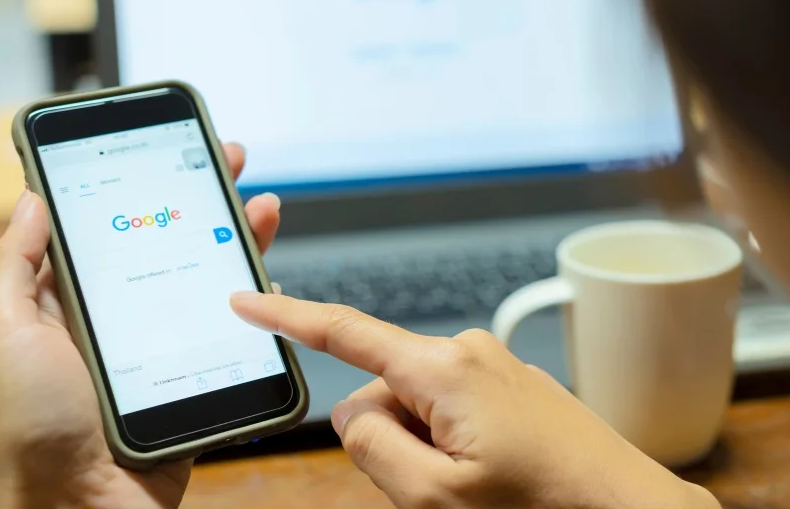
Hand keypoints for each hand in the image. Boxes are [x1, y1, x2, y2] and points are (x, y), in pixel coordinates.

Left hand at [0, 143, 280, 508]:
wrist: (84, 508)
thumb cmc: (32, 427)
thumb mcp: (1, 334)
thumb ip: (15, 266)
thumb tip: (33, 199)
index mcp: (71, 302)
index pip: (112, 224)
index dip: (142, 182)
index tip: (169, 146)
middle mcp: (121, 317)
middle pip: (171, 240)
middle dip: (203, 196)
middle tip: (233, 158)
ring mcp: (164, 345)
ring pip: (209, 277)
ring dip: (239, 236)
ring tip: (264, 205)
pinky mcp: (199, 374)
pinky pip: (235, 328)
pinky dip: (258, 297)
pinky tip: (268, 272)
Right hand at [229, 296, 719, 508]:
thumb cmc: (544, 507)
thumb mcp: (435, 498)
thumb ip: (373, 447)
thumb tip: (355, 412)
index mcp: (443, 368)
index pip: (345, 333)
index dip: (287, 317)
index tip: (244, 301)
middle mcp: (468, 352)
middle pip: (384, 392)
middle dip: (393, 440)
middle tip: (444, 490)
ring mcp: (494, 368)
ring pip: (421, 409)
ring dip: (429, 451)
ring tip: (482, 488)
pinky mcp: (512, 387)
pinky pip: (455, 413)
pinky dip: (456, 447)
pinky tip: (496, 479)